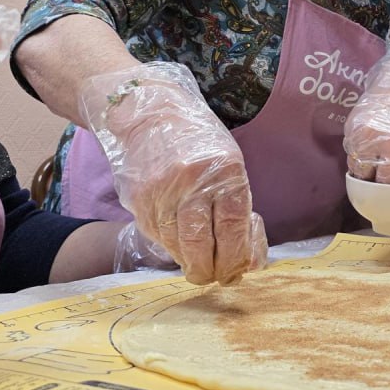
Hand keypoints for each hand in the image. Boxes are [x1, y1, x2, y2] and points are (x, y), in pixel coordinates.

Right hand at [82, 62, 267, 285]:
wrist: (148, 114)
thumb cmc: (199, 144)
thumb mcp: (231, 166)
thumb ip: (240, 211)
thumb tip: (251, 260)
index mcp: (225, 171)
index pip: (233, 227)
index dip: (238, 256)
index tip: (239, 269)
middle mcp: (191, 182)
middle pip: (201, 246)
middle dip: (212, 271)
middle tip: (217, 275)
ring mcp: (161, 193)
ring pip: (178, 248)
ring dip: (192, 262)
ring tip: (201, 262)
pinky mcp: (138, 202)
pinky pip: (159, 237)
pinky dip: (173, 247)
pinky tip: (181, 241)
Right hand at [344, 53, 389, 183]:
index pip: (384, 181)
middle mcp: (370, 139)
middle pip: (362, 176)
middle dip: (373, 182)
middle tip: (384, 183)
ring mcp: (357, 129)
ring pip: (353, 163)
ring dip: (364, 169)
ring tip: (377, 167)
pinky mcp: (350, 121)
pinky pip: (351, 147)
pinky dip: (359, 153)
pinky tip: (372, 151)